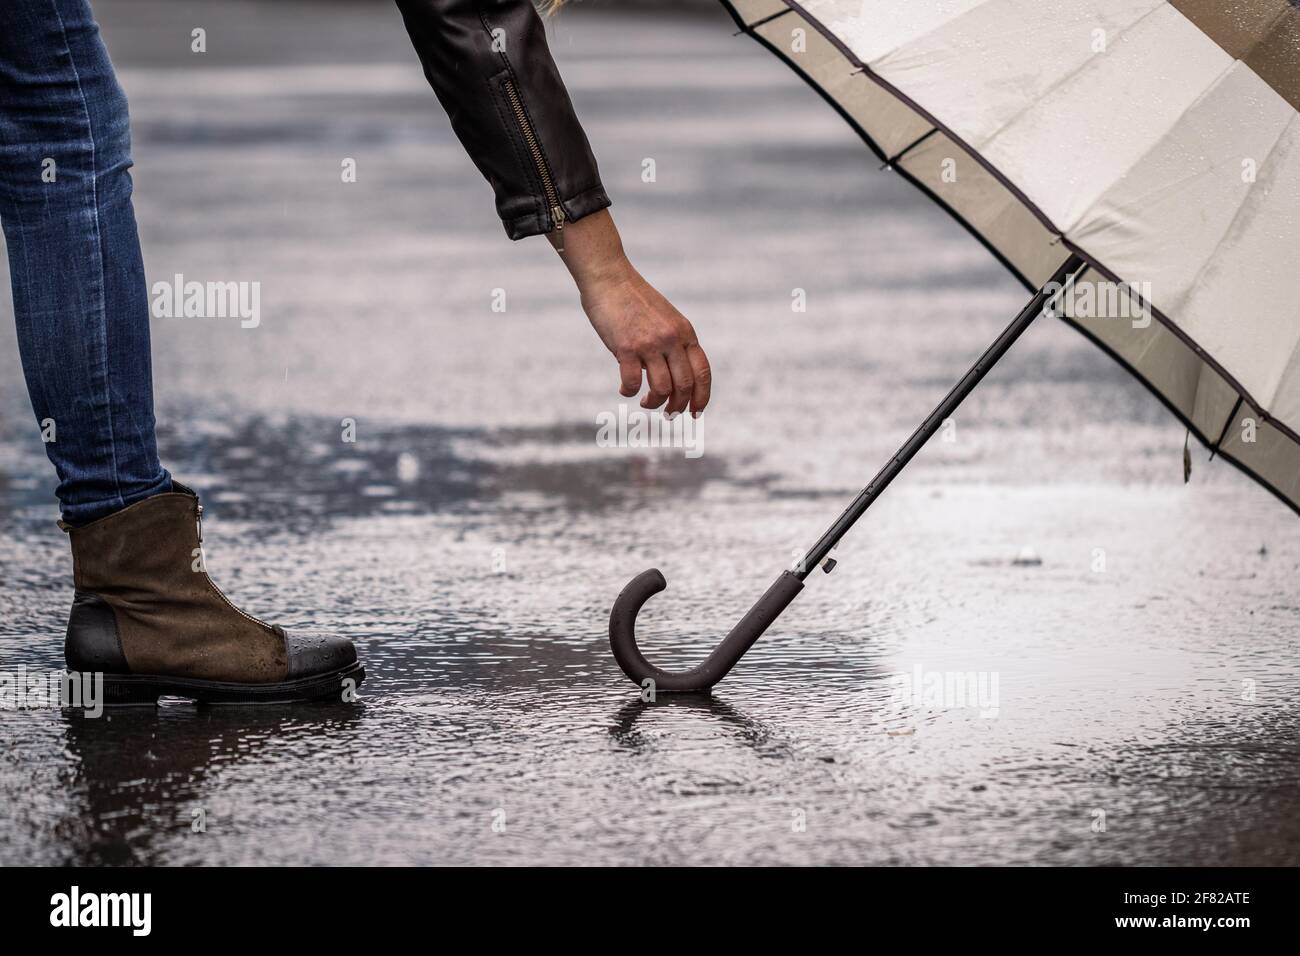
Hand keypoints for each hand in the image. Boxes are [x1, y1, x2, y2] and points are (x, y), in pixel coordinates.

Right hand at [552, 210, 710, 415]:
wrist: (610, 277)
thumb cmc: (634, 300)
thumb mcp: (666, 319)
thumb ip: (674, 343)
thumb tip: (672, 376)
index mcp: (685, 332)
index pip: (702, 372)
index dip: (702, 397)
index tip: (695, 412)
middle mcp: (671, 339)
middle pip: (685, 386)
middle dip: (678, 406)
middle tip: (669, 414)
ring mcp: (650, 343)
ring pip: (662, 389)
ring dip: (654, 403)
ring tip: (646, 402)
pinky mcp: (626, 347)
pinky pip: (633, 383)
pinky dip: (629, 392)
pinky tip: (624, 389)